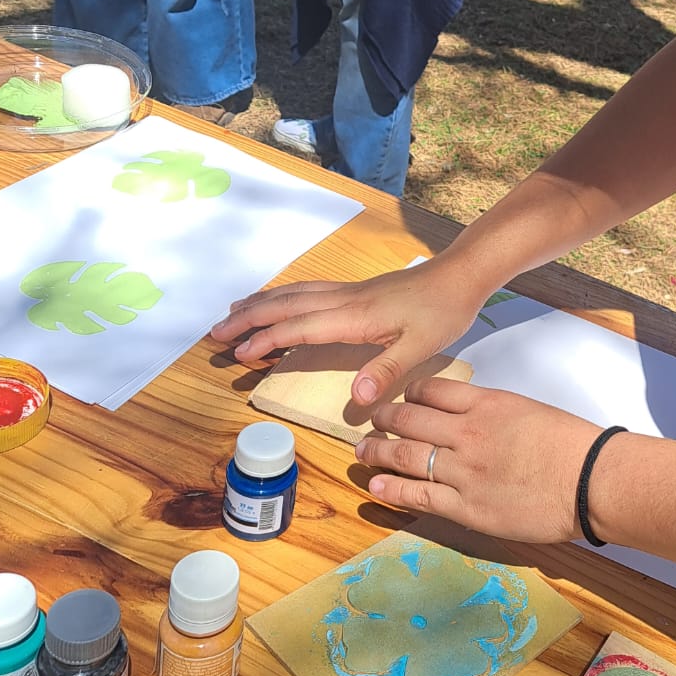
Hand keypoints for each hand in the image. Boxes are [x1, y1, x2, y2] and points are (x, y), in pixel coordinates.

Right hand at [210, 257, 488, 406]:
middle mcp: (344, 300)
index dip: (266, 341)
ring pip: (293, 295)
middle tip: (214, 334)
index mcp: (353, 316)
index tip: (237, 355)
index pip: (299, 328)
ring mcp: (348, 293)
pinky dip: (283, 296)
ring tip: (231, 314)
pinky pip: (308, 291)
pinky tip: (278, 301)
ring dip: (259, 305)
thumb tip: (356, 400)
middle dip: (247, 320)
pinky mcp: (356, 292)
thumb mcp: (422, 347)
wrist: (460, 275)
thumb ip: (387, 371)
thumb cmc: (443, 311)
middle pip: (284, 306)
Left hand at [359, 375, 600, 544]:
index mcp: (487, 404)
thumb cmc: (574, 446)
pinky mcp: (467, 507)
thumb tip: (479, 419)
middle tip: (371, 420)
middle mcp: (468, 433)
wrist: (591, 480)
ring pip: (406, 456)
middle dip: (385, 418)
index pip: (433, 390)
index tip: (402, 397)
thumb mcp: (531, 411)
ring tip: (362, 451)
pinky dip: (392, 489)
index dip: (410, 393)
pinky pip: (419, 496)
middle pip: (411, 419)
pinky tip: (376, 485)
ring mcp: (464, 471)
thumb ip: (498, 414)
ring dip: (378, 452)